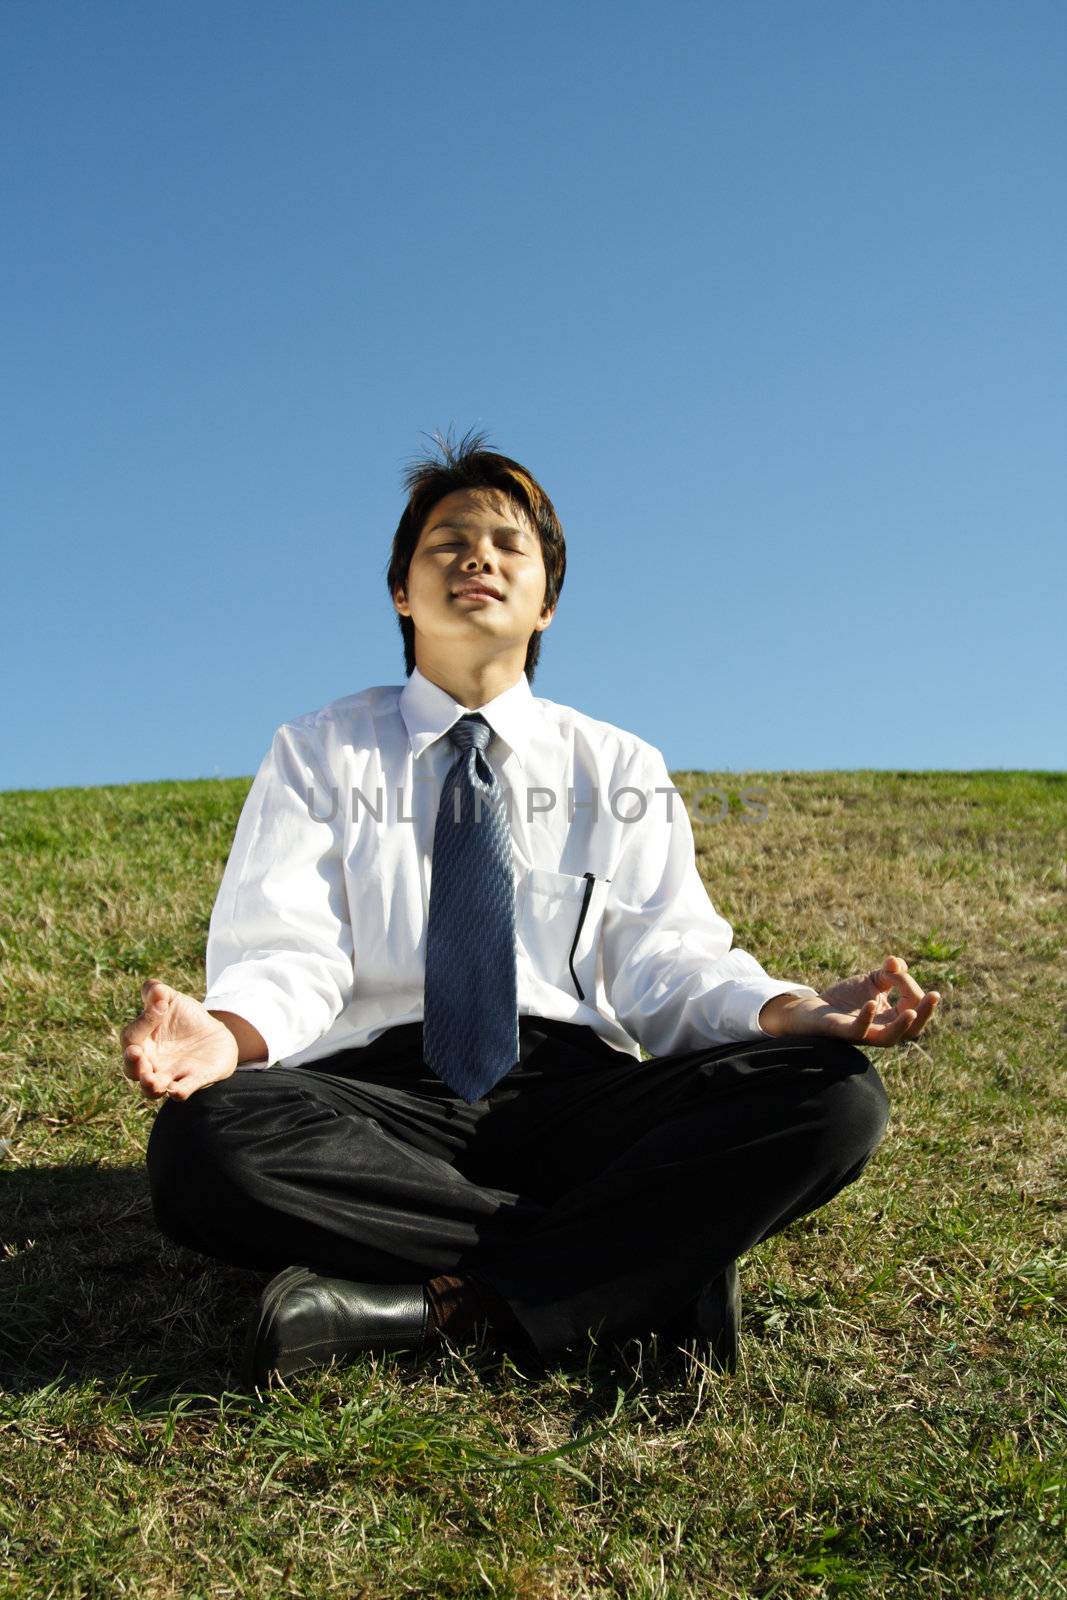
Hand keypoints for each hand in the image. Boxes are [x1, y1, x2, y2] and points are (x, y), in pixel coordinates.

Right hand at [120, 980, 238, 1101]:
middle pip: (132, 1070)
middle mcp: (149, 1064)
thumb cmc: (184, 1017)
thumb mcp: (172, 999)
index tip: (163, 1005)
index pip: (131, 1036)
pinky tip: (177, 1091)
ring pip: (152, 1089)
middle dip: (133, 1064)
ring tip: (152, 1081)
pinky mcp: (192, 1081)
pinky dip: (180, 1091)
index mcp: (140, 1042)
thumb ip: (157, 992)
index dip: (144, 1021)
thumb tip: (154, 989)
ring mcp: (169, 1075)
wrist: (214, 1034)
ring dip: (150, 1086)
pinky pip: (182, 1091)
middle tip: (135, 1054)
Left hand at [759, 955, 940, 1046]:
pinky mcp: (845, 1032)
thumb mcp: (870, 981)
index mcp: (892, 1019)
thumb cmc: (844, 999)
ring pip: (891, 1038)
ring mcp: (865, 1034)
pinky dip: (867, 1018)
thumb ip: (888, 973)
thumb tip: (898, 963)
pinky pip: (860, 1031)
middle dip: (926, 1013)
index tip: (895, 969)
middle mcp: (883, 1030)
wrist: (811, 1009)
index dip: (909, 985)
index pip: (912, 1005)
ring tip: (912, 1012)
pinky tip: (871, 1003)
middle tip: (935, 996)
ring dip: (903, 1025)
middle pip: (913, 1030)